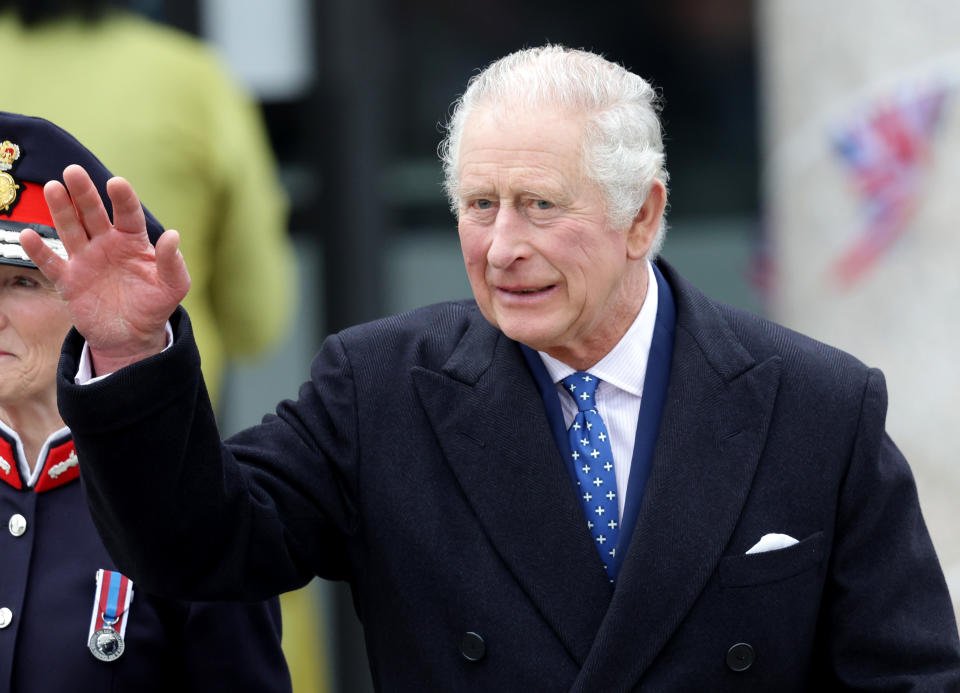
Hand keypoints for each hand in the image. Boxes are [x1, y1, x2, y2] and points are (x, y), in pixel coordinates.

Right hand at [20, 164, 189, 373]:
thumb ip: (173, 263)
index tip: (116, 183)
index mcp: (133, 242)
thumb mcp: (173, 287)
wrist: (132, 336)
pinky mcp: (69, 280)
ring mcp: (86, 260)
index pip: (128, 215)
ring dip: (61, 210)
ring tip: (53, 188)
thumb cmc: (154, 305)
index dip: (123, 198)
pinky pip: (51, 263)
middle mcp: (107, 244)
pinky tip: (28, 235)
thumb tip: (173, 236)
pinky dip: (39, 250)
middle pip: (93, 214)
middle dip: (84, 193)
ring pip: (71, 230)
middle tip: (73, 171)